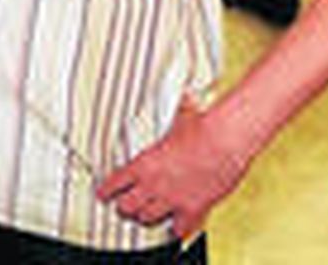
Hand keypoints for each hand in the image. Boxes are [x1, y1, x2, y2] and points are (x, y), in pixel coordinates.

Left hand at [97, 102, 250, 238]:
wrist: (224, 140)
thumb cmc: (203, 126)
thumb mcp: (182, 116)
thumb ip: (178, 111)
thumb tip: (186, 97)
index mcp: (144, 162)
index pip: (114, 183)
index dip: (107, 191)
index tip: (103, 195)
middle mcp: (153, 184)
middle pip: (125, 208)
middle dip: (125, 207)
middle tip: (126, 205)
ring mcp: (172, 199)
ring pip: (147, 219)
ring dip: (147, 216)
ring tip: (148, 214)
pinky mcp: (193, 209)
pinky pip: (179, 230)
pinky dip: (178, 229)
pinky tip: (177, 226)